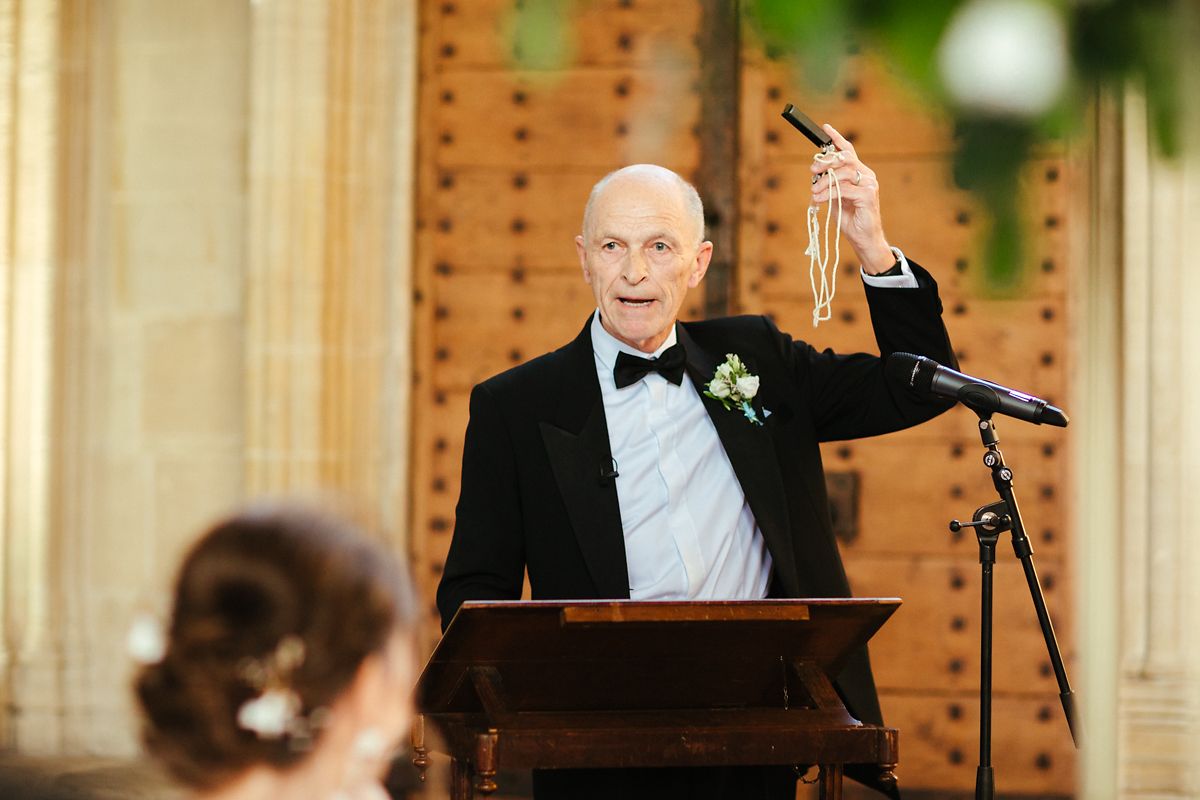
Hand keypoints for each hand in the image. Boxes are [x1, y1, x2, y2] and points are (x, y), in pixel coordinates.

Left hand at [809, 124, 894, 273]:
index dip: (837, 139)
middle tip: (812, 170)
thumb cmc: (850, 218)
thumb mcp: (835, 198)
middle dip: (826, 161)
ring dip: (824, 182)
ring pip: (843, 173)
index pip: (848, 151)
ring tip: (813, 192)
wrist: (863, 238)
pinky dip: (828, 193)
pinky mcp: (868, 196)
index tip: (825, 128)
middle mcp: (866, 175)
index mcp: (859, 172)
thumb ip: (829, 184)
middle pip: (844, 158)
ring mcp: (869, 184)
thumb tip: (815, 174)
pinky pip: (843, 189)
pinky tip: (819, 199)